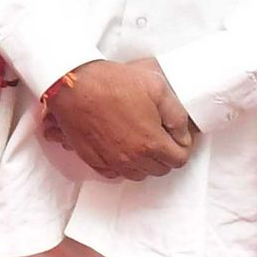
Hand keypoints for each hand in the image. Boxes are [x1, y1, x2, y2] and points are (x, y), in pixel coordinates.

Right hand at [36, 59, 195, 180]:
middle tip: (158, 134)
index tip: (175, 135)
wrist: (73, 84)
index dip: (181, 146)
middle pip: (160, 169)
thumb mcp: (156, 86)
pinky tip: (120, 147)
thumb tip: (183, 134)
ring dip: (143, 161)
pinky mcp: (93, 159)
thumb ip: (177, 114)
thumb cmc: (111, 81)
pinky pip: (114, 173)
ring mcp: (111, 161)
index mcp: (151, 142)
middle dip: (164, 154)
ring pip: (138, 174)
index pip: (179, 159)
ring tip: (139, 140)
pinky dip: (121, 165)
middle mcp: (132, 158)